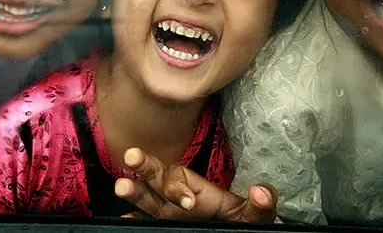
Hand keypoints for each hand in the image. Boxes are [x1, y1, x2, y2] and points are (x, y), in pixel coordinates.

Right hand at [114, 147, 277, 222]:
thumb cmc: (243, 224)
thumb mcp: (254, 217)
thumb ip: (260, 205)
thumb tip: (262, 192)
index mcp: (198, 190)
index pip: (182, 178)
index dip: (180, 187)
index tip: (189, 203)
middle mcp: (177, 200)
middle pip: (158, 178)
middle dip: (146, 167)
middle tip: (132, 156)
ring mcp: (168, 216)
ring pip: (146, 199)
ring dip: (134, 192)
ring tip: (121, 186)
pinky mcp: (163, 229)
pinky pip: (142, 223)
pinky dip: (131, 220)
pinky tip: (121, 219)